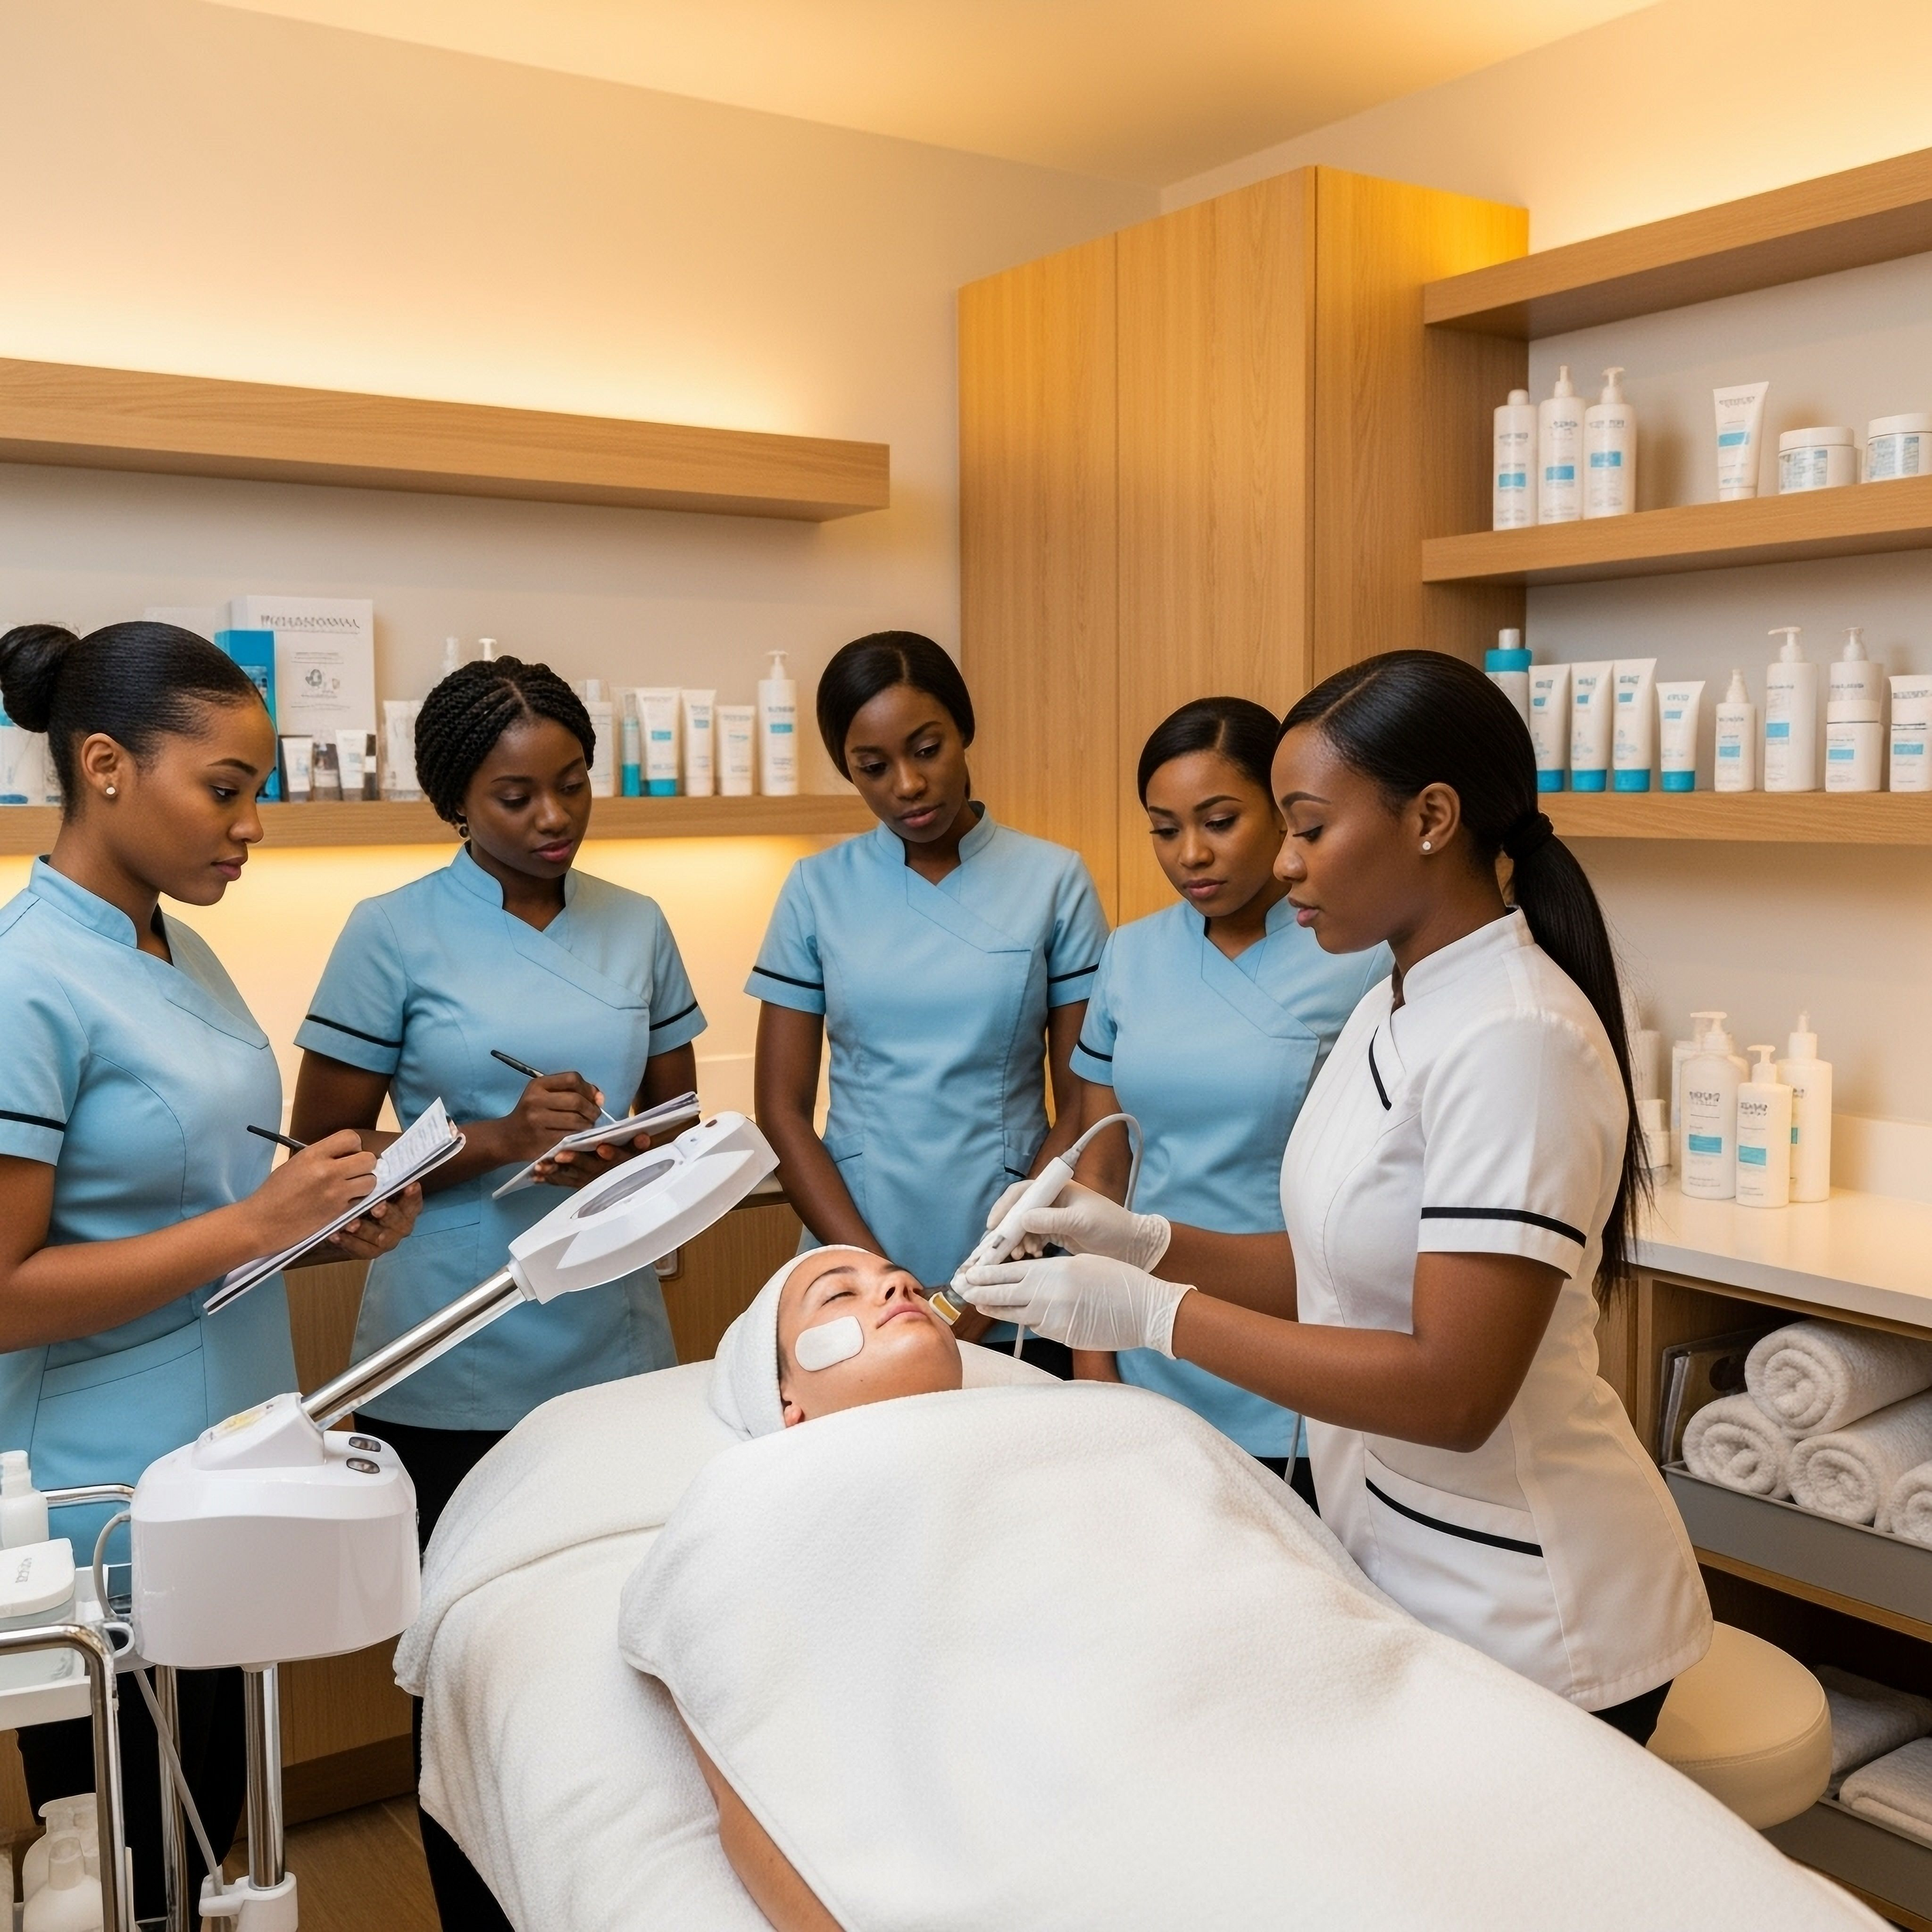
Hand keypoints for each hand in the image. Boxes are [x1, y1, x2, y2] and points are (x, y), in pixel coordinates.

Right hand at [244, 1131, 377, 1253]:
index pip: (351, 1137)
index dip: (354, 1146)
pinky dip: (356, 1201)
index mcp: (313, 1154)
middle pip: (368, 1159)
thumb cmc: (274, 1193)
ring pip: (370, 1181)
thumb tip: (345, 1154)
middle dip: (364, 1165)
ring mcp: (335, 1193)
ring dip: (363, 1184)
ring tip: (349, 1188)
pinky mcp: (338, 1212)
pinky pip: (361, 1201)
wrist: (261, 1223)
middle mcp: (328, 1171)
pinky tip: (341, 1202)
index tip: (347, 1155)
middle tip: (353, 1172)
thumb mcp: (295, 1164)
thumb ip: (321, 1157)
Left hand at [328, 1181, 422, 1259]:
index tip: (409, 1186)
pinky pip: (360, 1250)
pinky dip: (347, 1242)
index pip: (414, 1202)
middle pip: (398, 1222)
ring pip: (378, 1238)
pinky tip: (335, 1234)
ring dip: (364, 1230)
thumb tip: (377, 1165)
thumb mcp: (375, 1189)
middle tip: (376, 1207)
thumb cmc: (366, 1197)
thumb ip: (380, 1182)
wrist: (351, 1222)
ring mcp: (386, 1241)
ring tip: (350, 1223)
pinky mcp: (369, 1251)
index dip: (413, 1196)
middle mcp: (400, 1226)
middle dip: (388, 1214)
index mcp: (407, 1209)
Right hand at [494, 1072, 605, 1163]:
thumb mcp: (545, 1095)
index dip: (588, 1088)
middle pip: (576, 1100)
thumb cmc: (532, 1114)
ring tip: (586, 1125)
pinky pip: (570, 1136)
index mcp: (537, 1085)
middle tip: (594, 1115)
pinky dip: (579, 1136)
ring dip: (588, 1124)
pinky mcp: (541, 1140)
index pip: (572, 1078)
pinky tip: (578, 1135)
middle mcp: (535, 1100)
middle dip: (591, 1109)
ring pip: (576, 1120)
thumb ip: (572, 1091)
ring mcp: (537, 1121)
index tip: (593, 1098)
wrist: (508, 1138)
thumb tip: (599, 1097)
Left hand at [533, 1132, 651, 1190]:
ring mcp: (592, 1181)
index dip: (613, 1154)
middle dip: (576, 1161)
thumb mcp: (637, 1150)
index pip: (621, 1158)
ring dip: (557, 1171)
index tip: (603, 1148)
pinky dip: (550, 1179)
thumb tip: (644, 1136)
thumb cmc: (630, 1156)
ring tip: (541, 1166)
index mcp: (623, 1163)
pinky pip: (564, 1183)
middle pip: (593, 1168)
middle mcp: (606, 1174)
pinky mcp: (580, 1186)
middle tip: (560, 1154)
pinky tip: (537, 1175)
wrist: (626, 1179)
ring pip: (574, 1176)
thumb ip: (639, 1144)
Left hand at [962, 1252, 1192, 1354]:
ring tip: (980, 1304)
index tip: (968, 1273)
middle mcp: (1048, 1295)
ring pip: (1015, 1314)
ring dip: (996, 1309)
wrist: (1144, 1309)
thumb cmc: (1117, 1280)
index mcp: (1053, 1271)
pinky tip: (1021, 1317)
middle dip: (980, 1292)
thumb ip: (1051, 1272)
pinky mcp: (1062, 1337)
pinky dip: (1029, 1321)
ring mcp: (1054, 1319)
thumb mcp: (1081, 1264)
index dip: (985, 1273)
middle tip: (961, 1289)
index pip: (1008, 1272)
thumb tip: (1027, 1281)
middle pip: (1003, 1294)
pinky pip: (1038, 1327)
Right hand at [988, 1180, 1170, 1270]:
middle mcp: (1051, 1201)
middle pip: (1018, 1211)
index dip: (1004, 1207)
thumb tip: (1022, 1219)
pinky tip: (1030, 1256)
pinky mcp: (1055, 1234)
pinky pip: (1032, 1238)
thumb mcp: (1081, 1222)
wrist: (1132, 1246)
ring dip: (1016, 1241)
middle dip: (1007, 1229)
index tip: (994, 1226)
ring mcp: (1052, 1218)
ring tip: (1017, 1256)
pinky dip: (1027, 1247)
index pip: (1022, 1193)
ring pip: (1023, 1227)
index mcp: (1057, 1189)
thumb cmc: (1111, 1226)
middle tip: (998, 1248)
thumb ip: (1052, 1220)